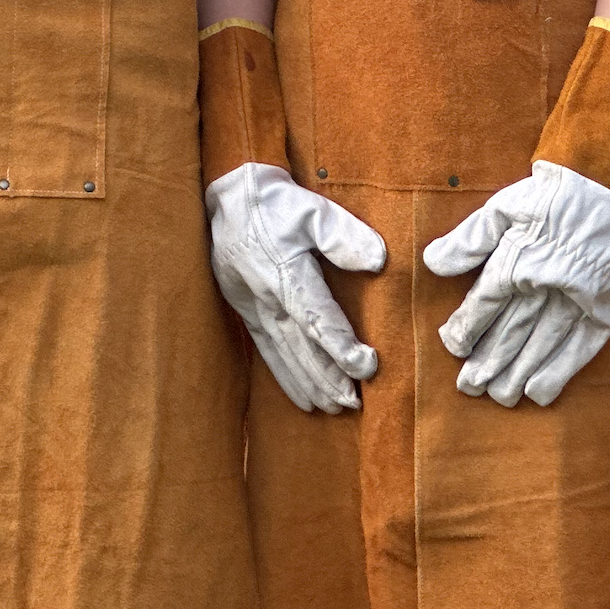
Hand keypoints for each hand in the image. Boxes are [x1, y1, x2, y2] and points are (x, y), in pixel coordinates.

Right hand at [206, 163, 385, 413]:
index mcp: (288, 275)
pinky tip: (303, 399)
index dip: (342, 347)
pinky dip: (286, 378)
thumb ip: (344, 236)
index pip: (319, 320)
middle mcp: (270, 299)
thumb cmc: (278, 204)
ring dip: (311, 384)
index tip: (367, 365)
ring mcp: (256, 309)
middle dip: (329, 378)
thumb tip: (378, 260)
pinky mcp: (247, 312)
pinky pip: (267, 352)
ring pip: (286, 355)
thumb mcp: (313, 209)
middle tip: (355, 403)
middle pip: (303, 348)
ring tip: (335, 408)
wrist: (231, 200)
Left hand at [422, 160, 609, 408]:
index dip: (466, 328)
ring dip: (516, 373)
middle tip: (468, 387)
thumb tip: (431, 263)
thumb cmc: (549, 196)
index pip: (484, 303)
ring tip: (497, 396)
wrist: (609, 189)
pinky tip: (539, 393)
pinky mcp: (601, 306)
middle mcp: (544, 284)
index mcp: (517, 258)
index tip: (453, 345)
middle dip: (487, 362)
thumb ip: (469, 238)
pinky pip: (580, 347)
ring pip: (539, 344)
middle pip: (510, 331)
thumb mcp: (504, 206)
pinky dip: (559, 372)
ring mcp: (575, 299)